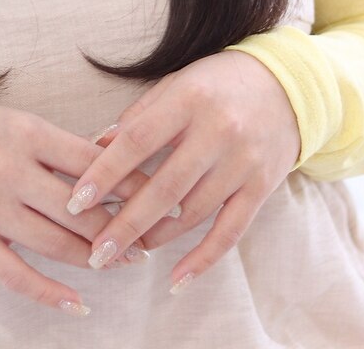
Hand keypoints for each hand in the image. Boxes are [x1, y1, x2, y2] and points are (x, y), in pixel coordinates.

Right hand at [0, 100, 156, 315]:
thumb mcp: (13, 122)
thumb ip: (55, 146)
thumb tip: (111, 166)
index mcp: (26, 134)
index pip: (91, 162)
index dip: (132, 181)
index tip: (163, 193)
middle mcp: (11, 172)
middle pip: (82, 210)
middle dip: (124, 226)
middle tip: (154, 236)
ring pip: (58, 244)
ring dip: (97, 257)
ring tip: (127, 262)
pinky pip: (19, 276)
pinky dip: (52, 293)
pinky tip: (79, 302)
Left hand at [64, 50, 301, 292]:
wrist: (286, 86)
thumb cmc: (217, 83)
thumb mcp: (176, 84)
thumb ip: (138, 116)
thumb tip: (94, 147)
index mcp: (189, 99)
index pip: (138, 140)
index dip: (105, 172)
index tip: (76, 200)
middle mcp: (218, 130)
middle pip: (164, 186)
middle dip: (126, 223)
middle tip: (95, 251)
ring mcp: (243, 161)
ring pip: (193, 212)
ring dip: (156, 238)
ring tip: (124, 252)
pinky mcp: (261, 186)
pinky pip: (230, 231)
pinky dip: (203, 259)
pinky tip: (176, 279)